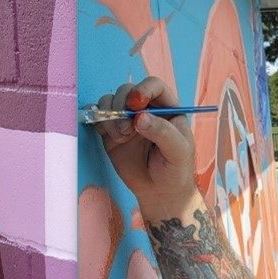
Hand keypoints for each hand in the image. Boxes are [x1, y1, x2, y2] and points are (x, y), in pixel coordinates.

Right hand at [95, 77, 199, 216]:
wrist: (160, 192)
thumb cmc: (176, 170)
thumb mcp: (178, 151)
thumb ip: (163, 132)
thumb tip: (140, 117)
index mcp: (167, 108)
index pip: (154, 86)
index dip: (143, 89)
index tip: (136, 103)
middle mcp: (145, 110)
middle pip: (127, 91)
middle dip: (121, 105)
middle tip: (126, 128)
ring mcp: (127, 120)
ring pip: (110, 102)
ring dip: (110, 115)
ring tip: (121, 137)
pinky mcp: (112, 133)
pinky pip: (99, 117)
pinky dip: (99, 122)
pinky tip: (110, 137)